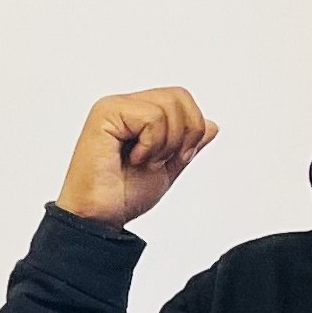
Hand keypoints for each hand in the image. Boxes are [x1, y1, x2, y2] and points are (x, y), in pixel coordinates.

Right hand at [55, 87, 218, 229]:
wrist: (100, 216)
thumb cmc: (123, 195)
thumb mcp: (169, 168)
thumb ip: (188, 145)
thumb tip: (211, 125)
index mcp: (138, 114)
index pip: (181, 98)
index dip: (193, 128)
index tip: (181, 157)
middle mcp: (125, 105)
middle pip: (179, 96)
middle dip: (184, 134)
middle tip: (162, 160)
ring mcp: (113, 107)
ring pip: (167, 106)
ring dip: (165, 143)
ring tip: (143, 161)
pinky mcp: (105, 114)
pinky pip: (150, 117)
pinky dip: (151, 144)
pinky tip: (133, 159)